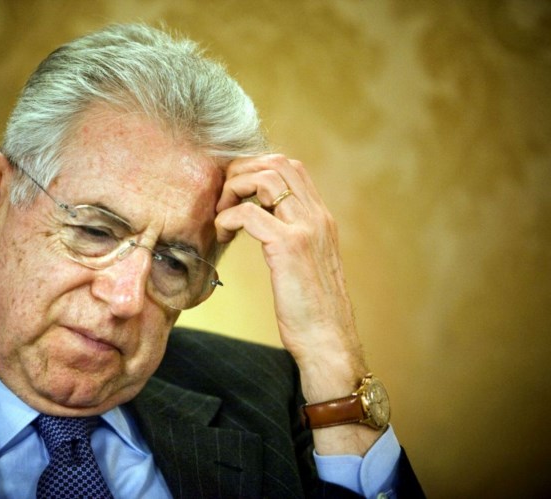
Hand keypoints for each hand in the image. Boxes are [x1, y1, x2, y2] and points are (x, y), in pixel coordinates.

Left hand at [215, 154, 365, 402]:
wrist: (328, 341)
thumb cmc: (311, 310)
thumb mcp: (305, 263)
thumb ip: (291, 236)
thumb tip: (263, 220)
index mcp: (320, 218)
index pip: (290, 167)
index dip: (256, 169)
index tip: (236, 192)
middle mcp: (317, 217)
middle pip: (277, 163)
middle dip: (242, 172)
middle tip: (223, 199)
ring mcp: (306, 229)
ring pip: (266, 178)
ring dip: (235, 189)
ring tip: (222, 215)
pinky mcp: (290, 248)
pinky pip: (250, 213)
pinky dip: (229, 217)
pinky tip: (223, 233)